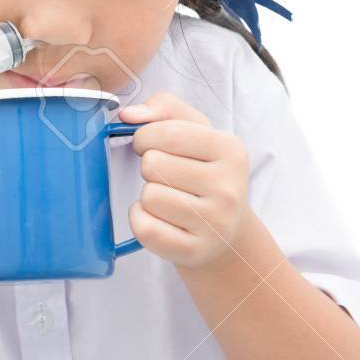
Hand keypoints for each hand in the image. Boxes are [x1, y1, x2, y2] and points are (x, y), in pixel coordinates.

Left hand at [119, 92, 250, 268]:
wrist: (225, 231)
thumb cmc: (202, 172)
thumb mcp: (194, 130)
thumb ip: (163, 108)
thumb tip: (129, 115)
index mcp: (231, 149)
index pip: (167, 133)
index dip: (145, 136)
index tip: (150, 145)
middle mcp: (229, 188)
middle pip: (153, 165)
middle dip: (148, 167)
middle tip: (165, 176)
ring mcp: (215, 223)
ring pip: (148, 197)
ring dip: (147, 196)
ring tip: (168, 198)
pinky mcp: (195, 251)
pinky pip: (144, 228)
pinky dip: (140, 220)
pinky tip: (159, 219)